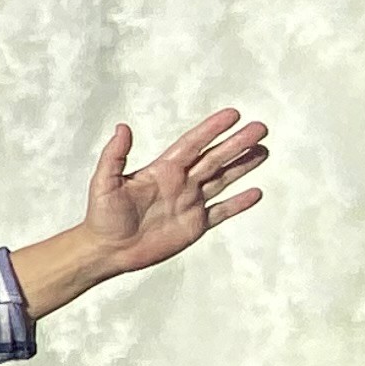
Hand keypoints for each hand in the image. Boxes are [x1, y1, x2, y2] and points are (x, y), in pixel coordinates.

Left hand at [14, 109, 267, 316]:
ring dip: (243, 165)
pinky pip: (222, 211)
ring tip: (263, 150)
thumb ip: (114, 155)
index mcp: (162, 170)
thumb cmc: (101, 215)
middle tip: (260, 128)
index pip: (193, 144)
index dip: (212, 129)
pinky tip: (256, 193)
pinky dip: (239, 204)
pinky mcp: (194, 225)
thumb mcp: (104, 182)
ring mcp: (190, 203)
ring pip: (223, 179)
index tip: (233, 115)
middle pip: (214, 158)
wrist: (108, 250)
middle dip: (237, 143)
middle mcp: (180, 182)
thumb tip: (122, 127)